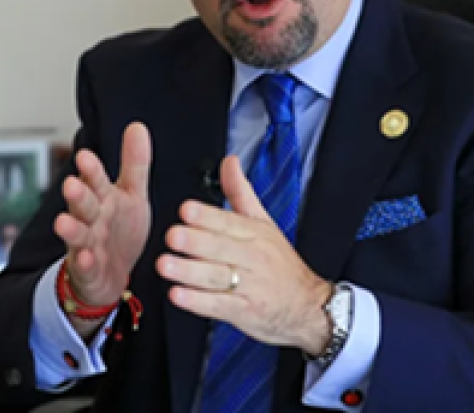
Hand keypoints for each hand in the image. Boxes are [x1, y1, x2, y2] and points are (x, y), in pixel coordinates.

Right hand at [53, 123, 152, 311]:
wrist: (113, 275)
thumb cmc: (120, 230)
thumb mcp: (133, 195)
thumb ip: (135, 163)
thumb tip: (137, 126)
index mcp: (103, 198)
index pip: (95, 180)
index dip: (91, 170)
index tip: (85, 156)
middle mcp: (91, 219)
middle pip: (83, 205)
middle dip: (77, 195)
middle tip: (71, 185)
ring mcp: (87, 245)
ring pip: (77, 235)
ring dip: (70, 229)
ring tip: (63, 222)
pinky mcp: (88, 271)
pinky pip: (85, 266)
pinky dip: (84, 263)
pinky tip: (85, 258)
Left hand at [156, 156, 332, 355]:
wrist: (308, 305)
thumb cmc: (280, 263)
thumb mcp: (264, 222)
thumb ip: (241, 191)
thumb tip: (229, 162)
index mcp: (254, 233)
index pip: (229, 222)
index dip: (207, 216)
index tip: (187, 210)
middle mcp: (252, 258)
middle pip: (221, 248)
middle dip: (195, 242)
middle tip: (173, 235)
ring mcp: (249, 286)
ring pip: (216, 277)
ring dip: (188, 271)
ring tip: (165, 265)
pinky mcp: (244, 312)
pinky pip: (218, 306)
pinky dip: (198, 302)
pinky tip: (179, 295)